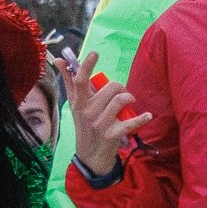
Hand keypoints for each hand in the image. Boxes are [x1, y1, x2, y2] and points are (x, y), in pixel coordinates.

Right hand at [67, 49, 151, 175]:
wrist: (90, 154)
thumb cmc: (84, 124)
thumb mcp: (74, 104)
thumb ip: (68, 81)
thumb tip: (59, 60)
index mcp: (79, 101)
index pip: (80, 80)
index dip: (87, 65)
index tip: (94, 53)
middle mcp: (87, 111)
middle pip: (109, 88)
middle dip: (120, 87)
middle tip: (121, 93)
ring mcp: (99, 123)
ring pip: (119, 100)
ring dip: (129, 98)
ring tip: (129, 102)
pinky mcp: (112, 134)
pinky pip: (130, 122)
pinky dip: (141, 118)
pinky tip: (147, 116)